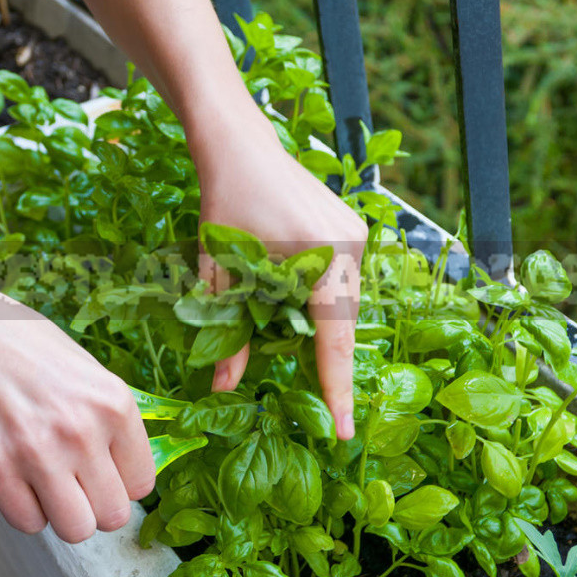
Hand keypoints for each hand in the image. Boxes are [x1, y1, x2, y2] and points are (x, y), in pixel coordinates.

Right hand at [0, 273, 154, 543]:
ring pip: (75, 530)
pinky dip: (26, 510)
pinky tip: (19, 478)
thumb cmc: (29, 351)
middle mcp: (82, 431)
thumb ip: (114, 422)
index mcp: (114, 405)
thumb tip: (129, 474)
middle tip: (76, 481)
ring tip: (48, 483)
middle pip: (113, 515)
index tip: (103, 470)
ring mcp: (38, 453)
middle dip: (96, 505)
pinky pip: (29, 524)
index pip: (142, 485)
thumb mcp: (92, 374)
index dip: (121, 482)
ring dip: (63, 514)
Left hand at [188, 104, 368, 439]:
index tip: (344, 432)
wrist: (239, 144)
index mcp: (321, 260)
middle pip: (341, 322)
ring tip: (287, 327)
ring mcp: (356, 233)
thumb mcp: (220, 271)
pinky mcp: (352, 226)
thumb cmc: (224, 203)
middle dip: (323, 356)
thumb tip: (223, 388)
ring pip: (343, 301)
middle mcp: (350, 247)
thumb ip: (228, 332)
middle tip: (310, 395)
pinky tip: (292, 294)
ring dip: (320, 323)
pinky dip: (322, 298)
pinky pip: (342, 279)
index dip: (337, 390)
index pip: (334, 341)